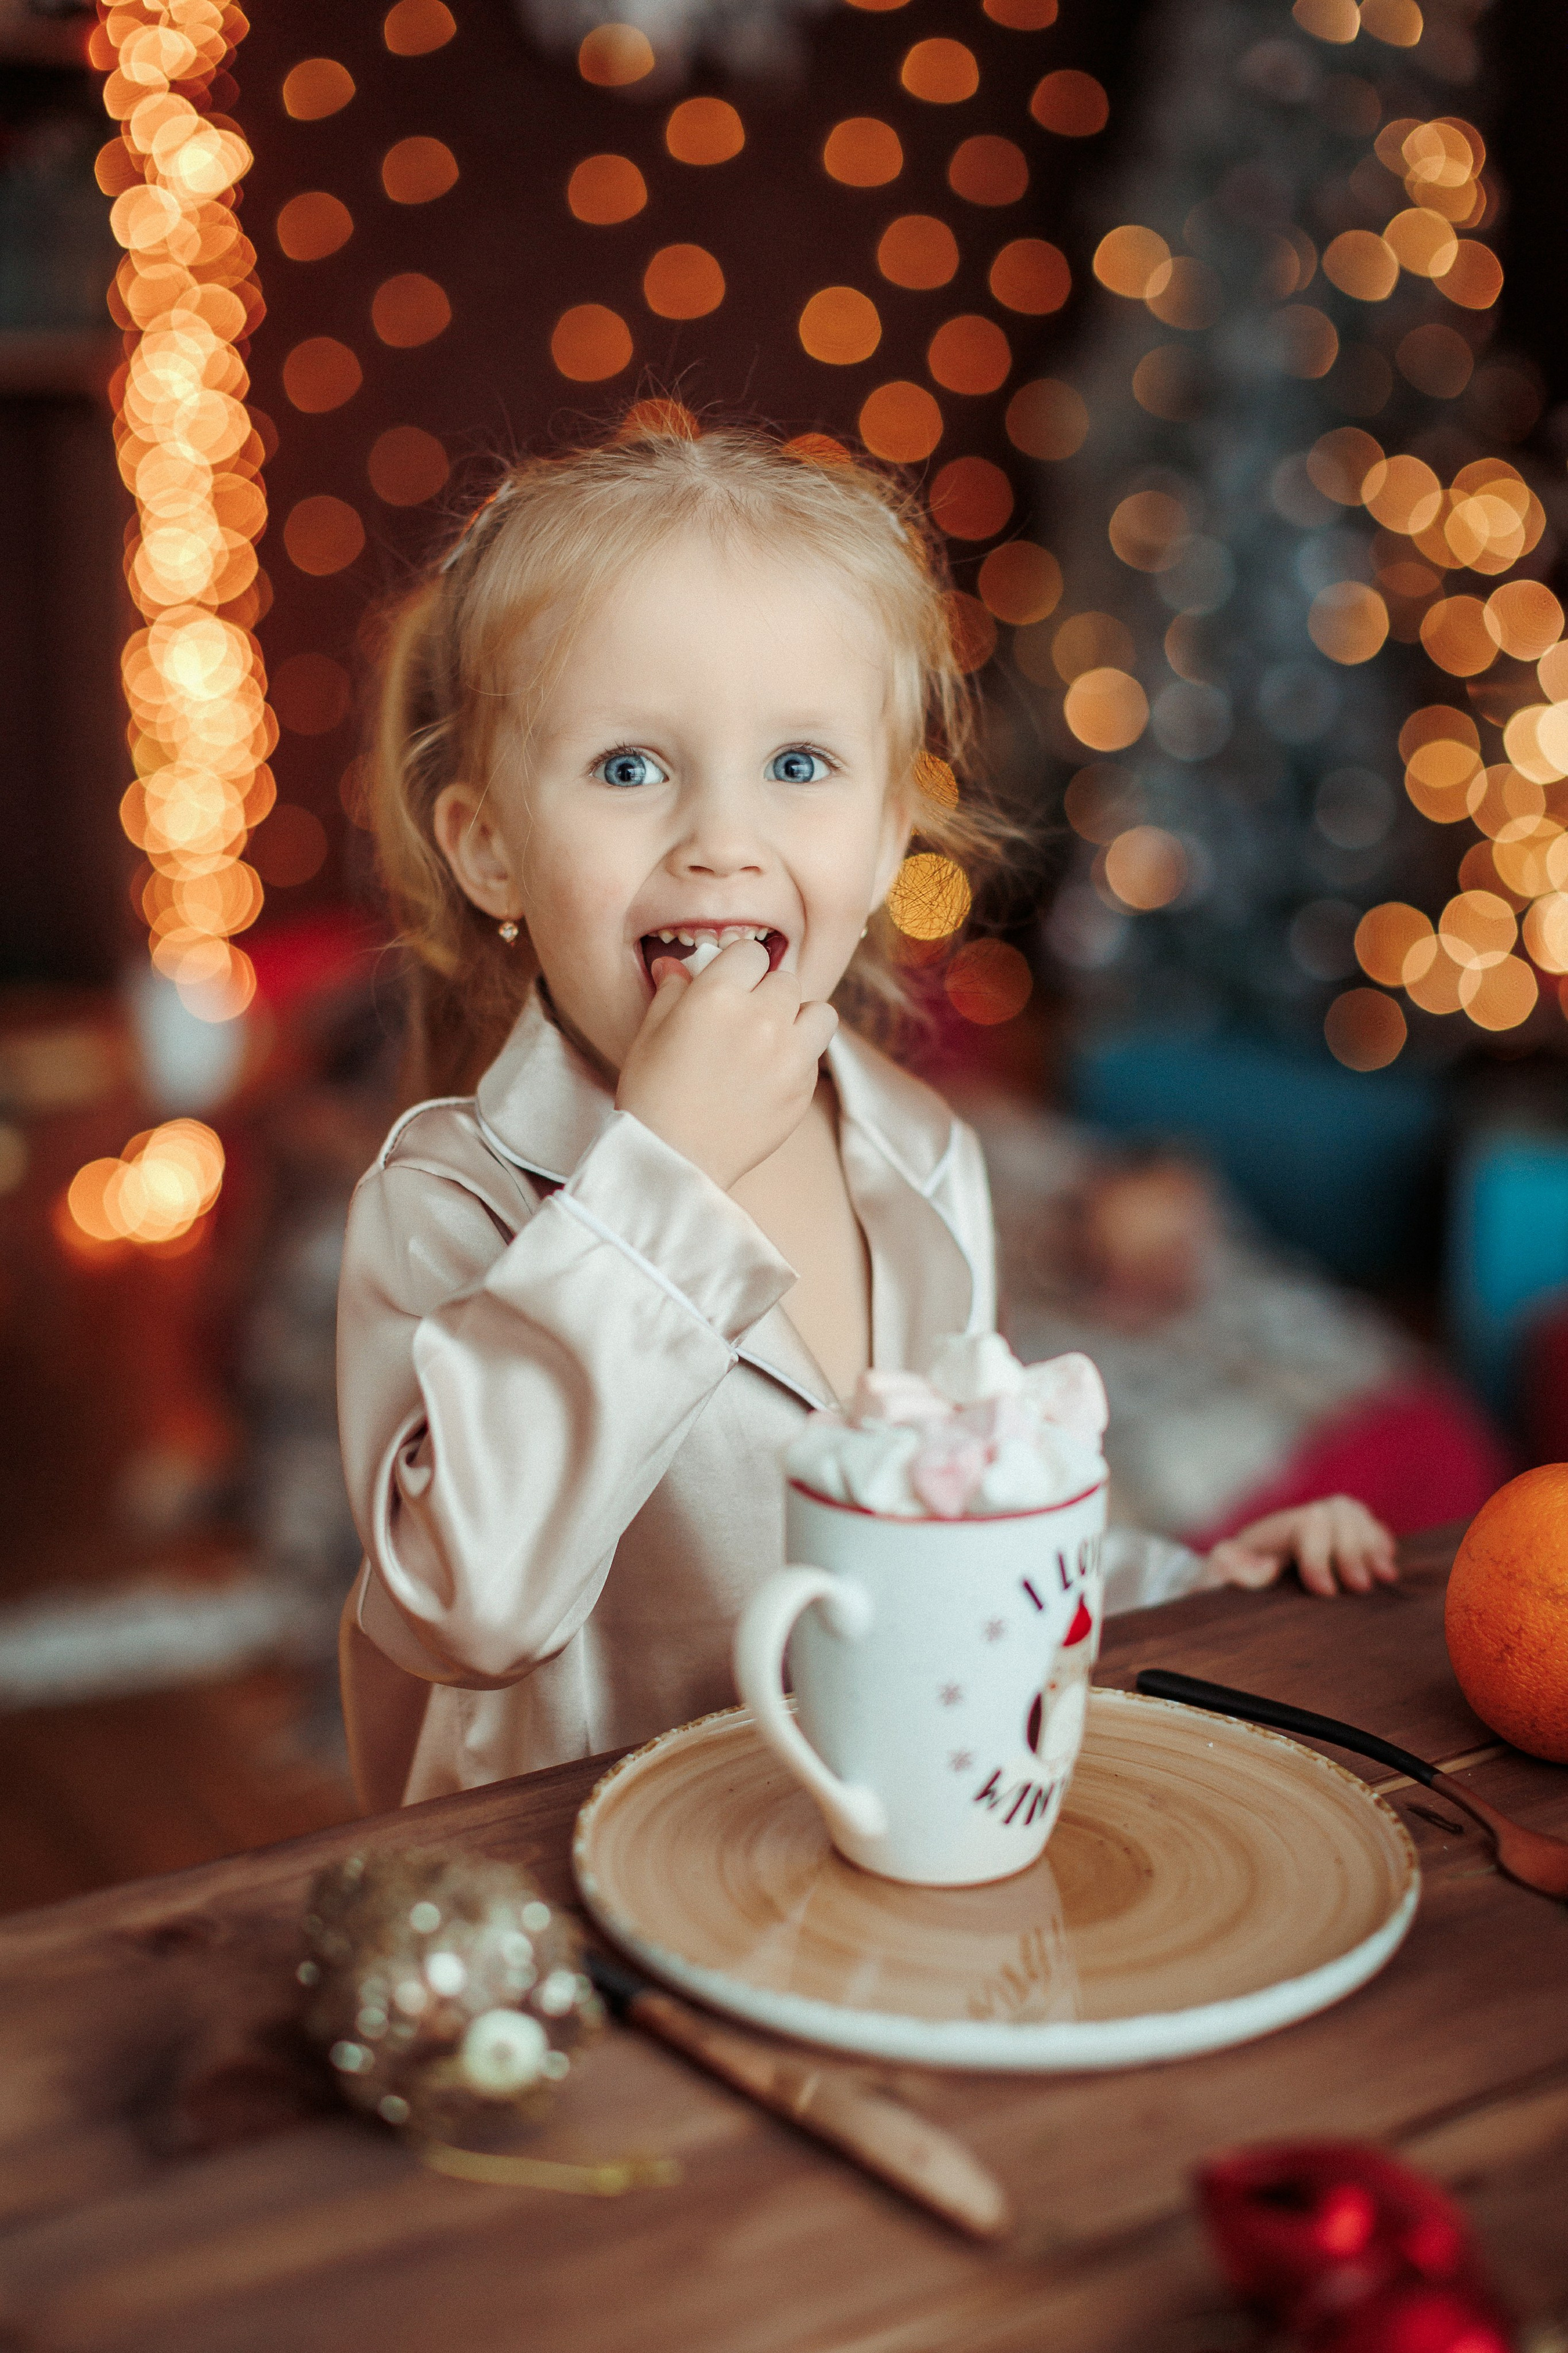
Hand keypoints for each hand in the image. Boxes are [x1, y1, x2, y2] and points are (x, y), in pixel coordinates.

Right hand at [615, 939, 837, 1191]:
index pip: (750, 952)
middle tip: (745, 1017)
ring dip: (800, 1018)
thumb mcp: (649, 1033)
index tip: (729, 983)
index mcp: (719, 994)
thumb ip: (671, 992)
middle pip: (785, 980)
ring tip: (775, 1037)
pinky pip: (815, 1056)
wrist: (672, 1158)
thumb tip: (674, 965)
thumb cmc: (651, 1094)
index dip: (738, 966)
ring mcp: (789, 1054)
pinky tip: (768, 1076)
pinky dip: (799, 1058)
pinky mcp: (803, 1089)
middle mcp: (762, 1018)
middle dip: (766, 992)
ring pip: (819, 1013)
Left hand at [1203, 1495, 1398, 1597]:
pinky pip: (1360, 1521)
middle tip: (1361, 1587)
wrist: (1224, 1595)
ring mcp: (1311, 1528)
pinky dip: (1377, 1537)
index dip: (1321, 1555)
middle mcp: (1290, 1523)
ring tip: (1384, 1575)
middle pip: (1333, 1512)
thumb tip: (1267, 1566)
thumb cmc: (1221, 1594)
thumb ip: (1228, 1572)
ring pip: (1349, 1512)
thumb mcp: (1214, 1584)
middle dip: (1353, 1548)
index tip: (1327, 1593)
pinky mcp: (1326, 1540)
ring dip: (1371, 1542)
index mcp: (1264, 1533)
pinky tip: (1385, 1560)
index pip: (1304, 1525)